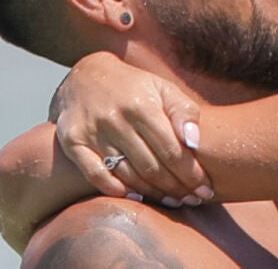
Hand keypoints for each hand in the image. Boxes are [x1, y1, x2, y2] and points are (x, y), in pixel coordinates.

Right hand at [54, 52, 212, 204]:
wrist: (86, 76)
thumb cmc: (135, 88)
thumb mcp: (164, 89)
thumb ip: (184, 112)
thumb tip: (195, 143)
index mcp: (142, 105)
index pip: (171, 149)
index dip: (190, 174)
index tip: (205, 190)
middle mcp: (115, 118)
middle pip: (151, 166)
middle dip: (176, 188)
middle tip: (192, 200)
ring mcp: (92, 131)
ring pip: (127, 174)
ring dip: (153, 193)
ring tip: (172, 201)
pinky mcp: (73, 142)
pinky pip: (95, 174)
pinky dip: (116, 189)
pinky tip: (136, 197)